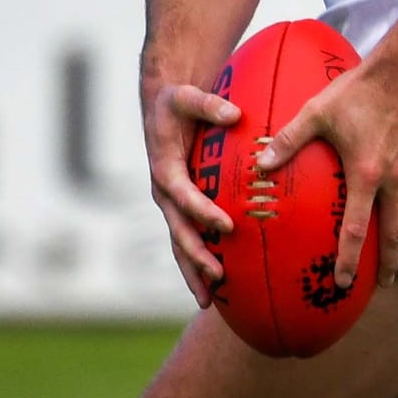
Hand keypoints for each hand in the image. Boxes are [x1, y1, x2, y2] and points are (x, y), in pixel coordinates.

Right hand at [143, 79, 243, 307]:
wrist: (163, 105)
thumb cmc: (177, 101)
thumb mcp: (189, 96)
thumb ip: (209, 105)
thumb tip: (234, 114)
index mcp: (164, 169)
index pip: (183, 196)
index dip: (202, 212)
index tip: (226, 227)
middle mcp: (164, 192)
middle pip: (178, 231)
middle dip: (196, 256)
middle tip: (218, 276)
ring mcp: (171, 203)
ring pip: (180, 243)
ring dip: (193, 271)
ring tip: (209, 301)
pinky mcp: (181, 206)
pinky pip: (188, 238)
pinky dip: (198, 262)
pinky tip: (217, 285)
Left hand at [255, 51, 397, 293]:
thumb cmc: (356, 92)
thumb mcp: (316, 113)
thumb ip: (288, 140)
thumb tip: (261, 164)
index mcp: (365, 175)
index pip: (355, 230)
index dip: (349, 260)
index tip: (342, 283)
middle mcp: (390, 180)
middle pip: (391, 235)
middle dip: (387, 265)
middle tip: (379, 287)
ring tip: (392, 263)